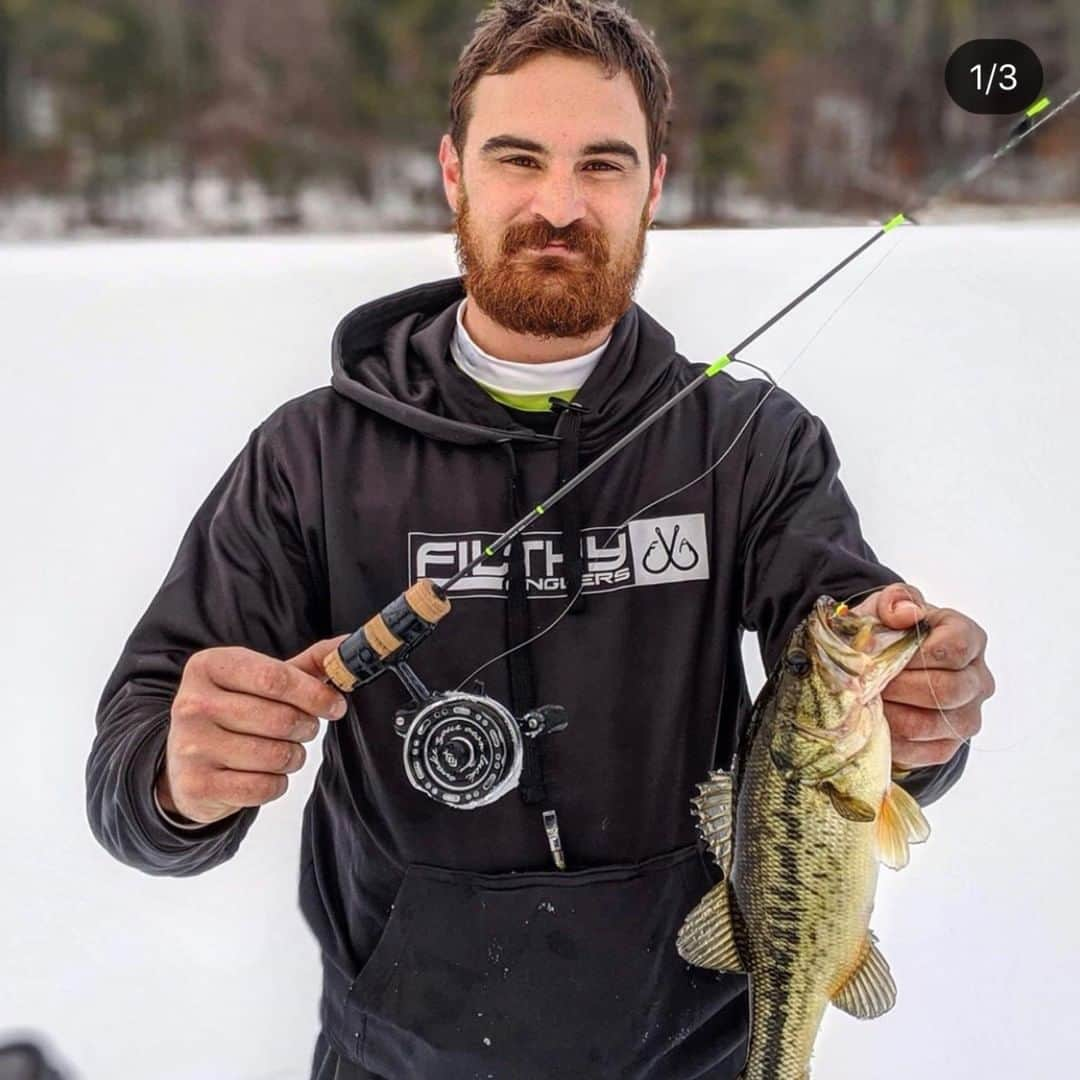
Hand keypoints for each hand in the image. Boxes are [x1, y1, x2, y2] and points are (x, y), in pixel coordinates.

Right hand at [156, 634, 349, 824]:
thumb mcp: (262, 679)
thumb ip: (308, 664)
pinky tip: (266, 773)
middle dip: (307, 727)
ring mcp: (191, 746)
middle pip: (280, 719)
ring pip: (275, 755)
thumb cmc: (234, 710)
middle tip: (307, 729)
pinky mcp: (196, 785)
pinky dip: (277, 783)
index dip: (315, 694)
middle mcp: (192, 703)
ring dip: (294, 756)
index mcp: (209, 666)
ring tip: (286, 751)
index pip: (275, 678)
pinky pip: (263, 787)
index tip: (335, 705)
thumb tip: (349, 646)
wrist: (185, 763)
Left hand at [851, 584, 994, 769]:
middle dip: (899, 687)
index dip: (917, 654)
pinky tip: (874, 724)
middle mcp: (978, 679)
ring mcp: (968, 716)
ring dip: (892, 715)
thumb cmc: (886, 634)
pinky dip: (893, 739)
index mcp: (969, 638)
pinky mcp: (949, 745)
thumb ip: (895, 600)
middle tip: (866, 684)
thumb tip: (906, 614)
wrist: (881, 668)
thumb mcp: (884, 609)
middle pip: (947, 690)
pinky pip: (924, 751)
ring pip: (933, 724)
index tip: (882, 654)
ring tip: (865, 703)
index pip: (956, 647)